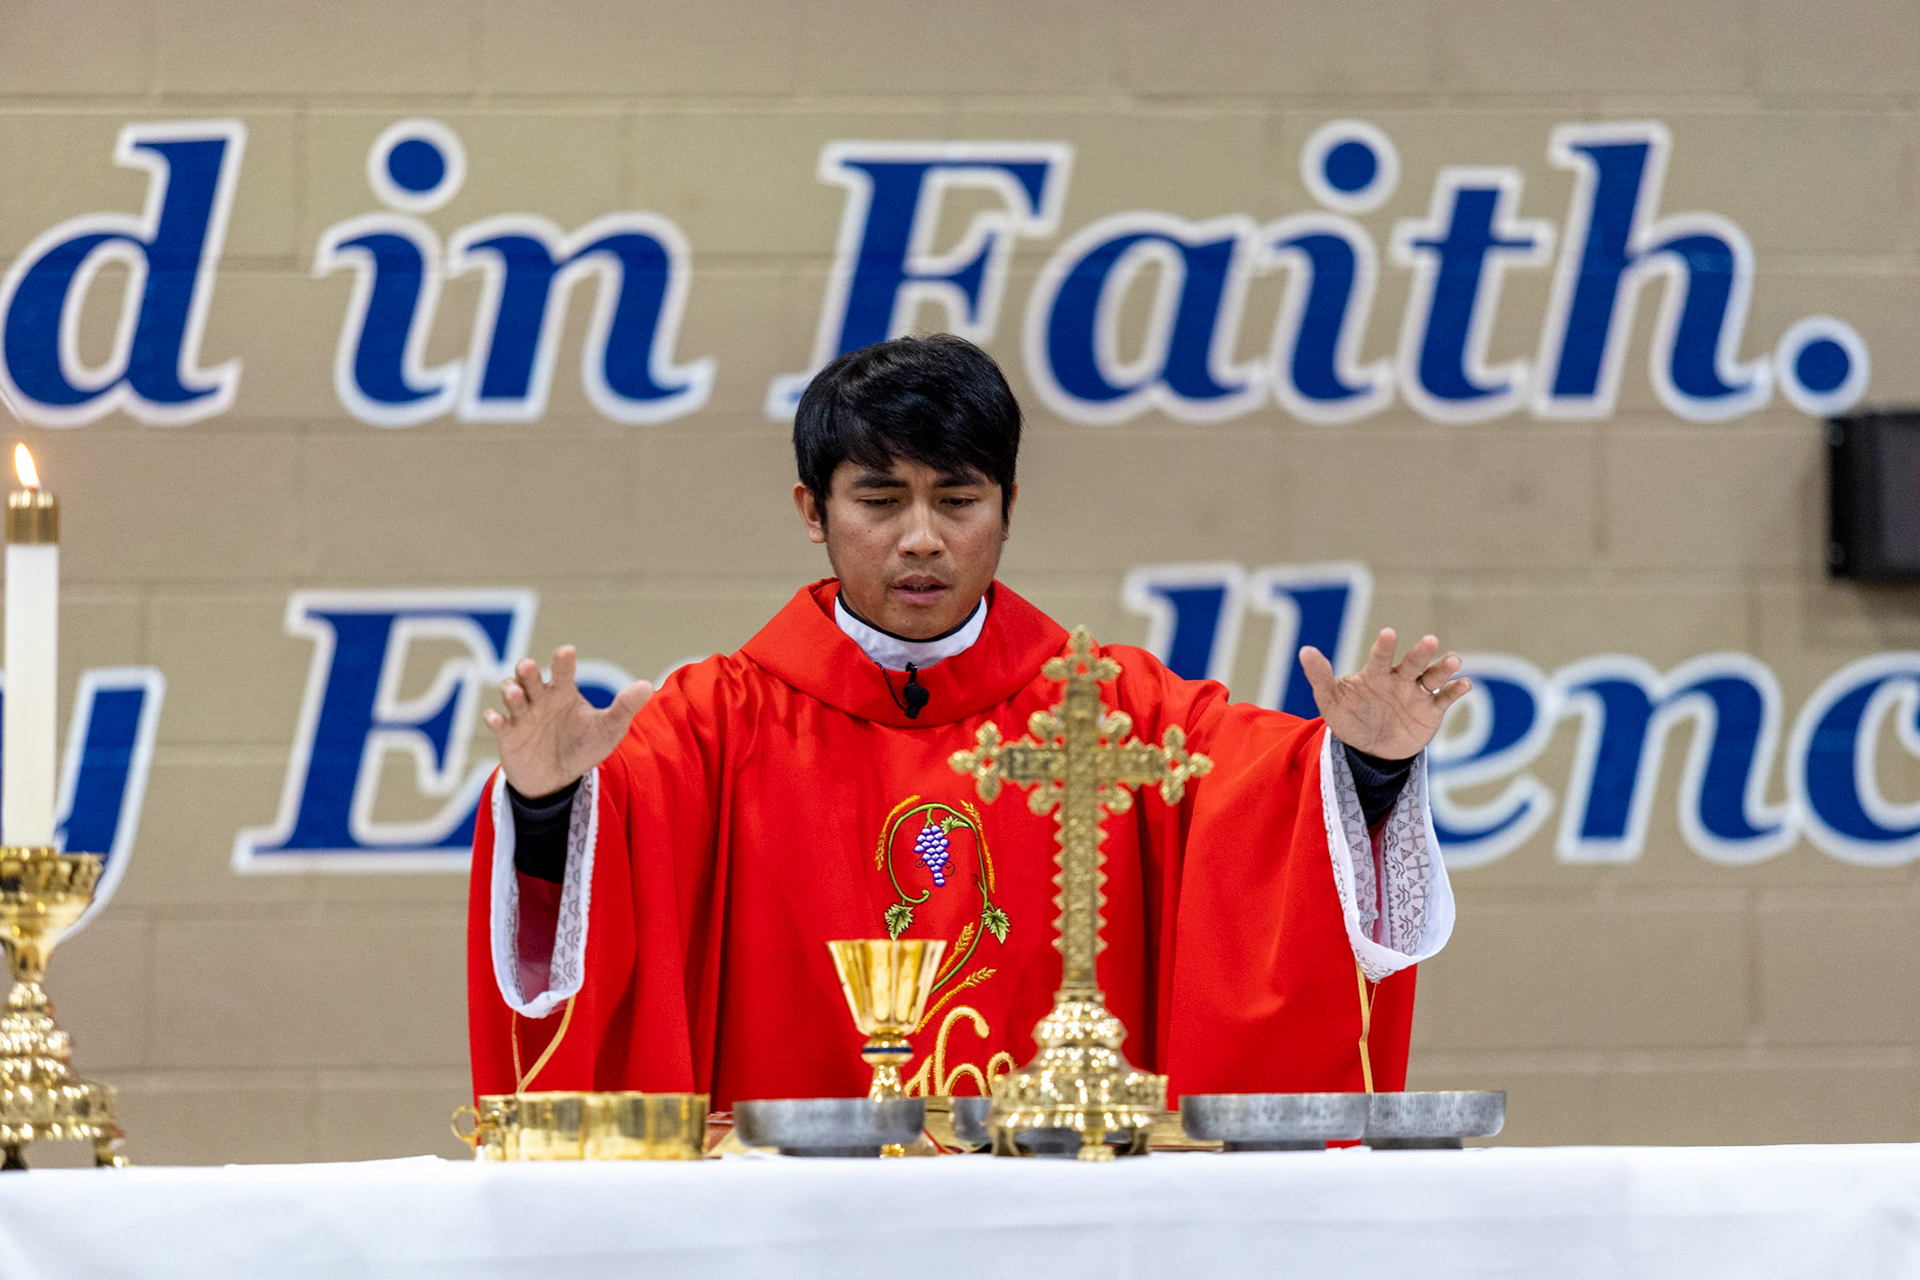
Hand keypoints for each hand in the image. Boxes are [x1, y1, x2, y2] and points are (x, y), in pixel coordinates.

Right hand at [482, 645, 652, 797]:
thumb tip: (648, 686)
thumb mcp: (608, 730)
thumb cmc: (583, 746)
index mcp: (563, 692)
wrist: (558, 780)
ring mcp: (522, 715)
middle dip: (527, 671)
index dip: (563, 661)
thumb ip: (625, 707)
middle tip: (529, 667)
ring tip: (516, 694)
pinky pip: (498, 724)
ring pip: (511, 695)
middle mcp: (540, 698)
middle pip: (529, 677)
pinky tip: (496, 718)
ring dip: (511, 692)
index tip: (567, 652)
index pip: (563, 671)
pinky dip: (494, 719)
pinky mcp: (508, 735)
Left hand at [1298, 629, 1469, 760]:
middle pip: (1412, 663)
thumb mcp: (1331, 701)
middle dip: (1421, 653)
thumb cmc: (1349, 718)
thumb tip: (1304, 650)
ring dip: (1444, 668)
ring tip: (1454, 660)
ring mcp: (1417, 693)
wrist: (1370, 749)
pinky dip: (1456, 691)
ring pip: (1433, 676)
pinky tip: (1464, 685)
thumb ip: (1320, 677)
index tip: (1388, 633)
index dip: (1385, 646)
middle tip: (1429, 641)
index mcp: (1375, 674)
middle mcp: (1399, 679)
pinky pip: (1446, 698)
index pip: (1380, 657)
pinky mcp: (1432, 710)